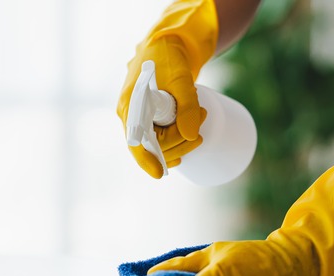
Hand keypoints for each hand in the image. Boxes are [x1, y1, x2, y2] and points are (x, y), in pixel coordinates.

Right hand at [116, 0, 217, 177]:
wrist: (167, 43)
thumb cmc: (170, 56)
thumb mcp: (181, 78)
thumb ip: (186, 105)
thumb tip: (191, 135)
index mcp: (131, 106)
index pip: (136, 142)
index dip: (148, 160)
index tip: (162, 173)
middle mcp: (130, 116)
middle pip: (151, 146)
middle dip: (178, 143)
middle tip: (202, 123)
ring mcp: (139, 118)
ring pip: (157, 145)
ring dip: (180, 142)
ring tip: (202, 117)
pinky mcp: (149, 118)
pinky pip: (158, 140)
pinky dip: (174, 144)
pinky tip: (186, 146)